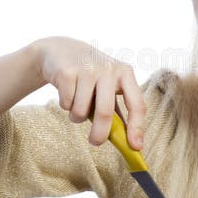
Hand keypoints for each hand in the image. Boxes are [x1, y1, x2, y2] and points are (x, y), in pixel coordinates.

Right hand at [30, 36, 145, 148]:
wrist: (60, 51)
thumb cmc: (90, 76)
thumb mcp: (108, 87)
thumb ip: (117, 112)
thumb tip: (127, 143)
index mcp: (125, 73)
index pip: (137, 104)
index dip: (137, 127)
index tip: (135, 147)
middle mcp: (109, 69)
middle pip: (105, 112)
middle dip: (100, 134)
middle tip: (95, 142)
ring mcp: (87, 69)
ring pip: (81, 111)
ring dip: (77, 116)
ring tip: (77, 104)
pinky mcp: (66, 72)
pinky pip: (66, 104)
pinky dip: (65, 105)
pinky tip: (67, 92)